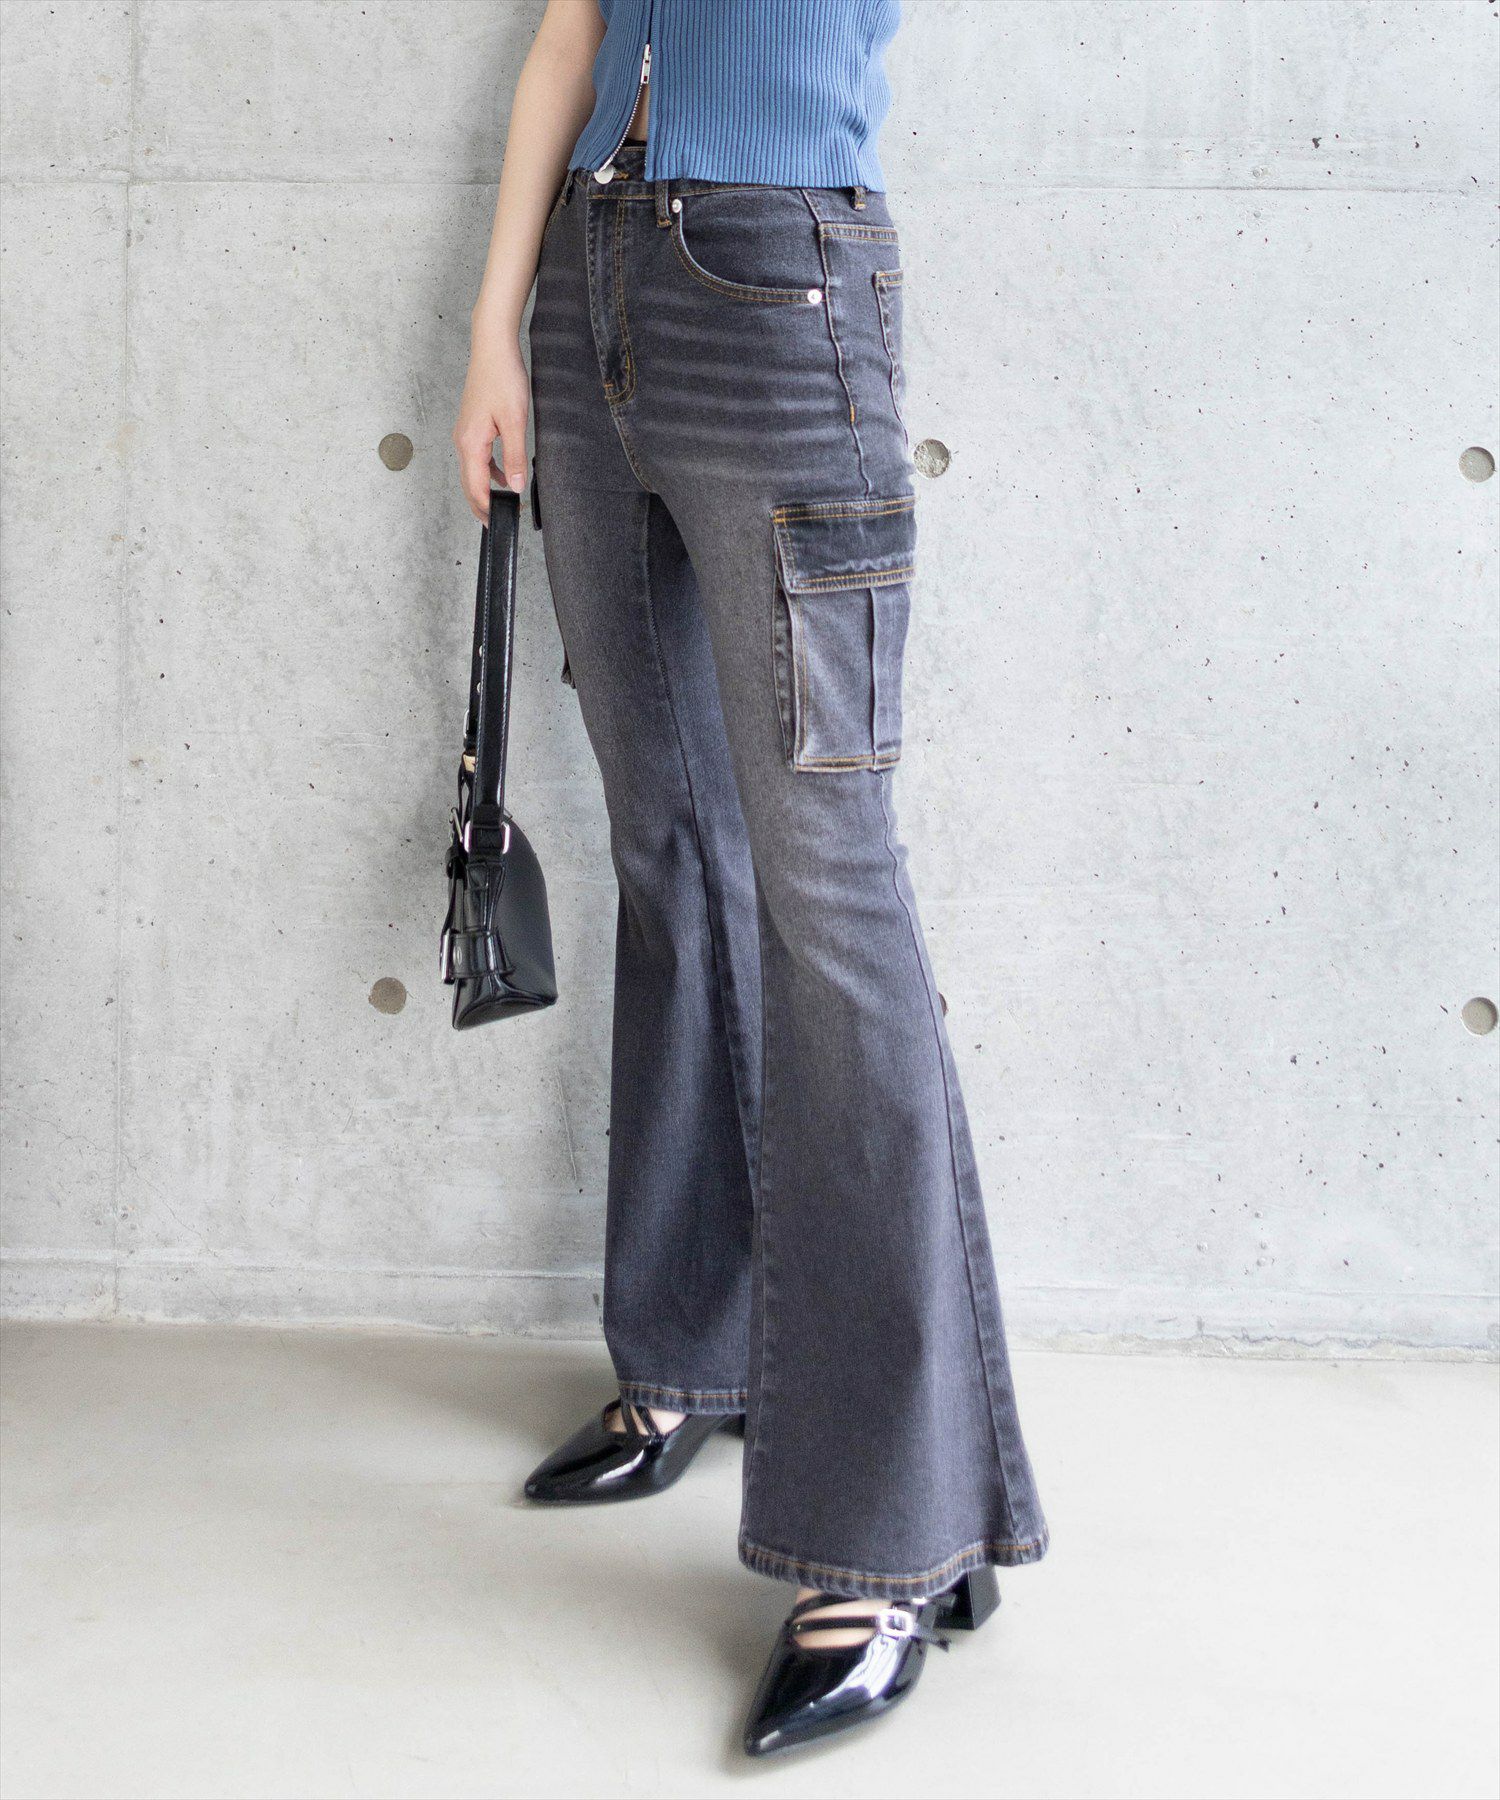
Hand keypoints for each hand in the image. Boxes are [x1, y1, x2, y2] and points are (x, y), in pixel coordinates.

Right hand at [453, 335, 529, 523]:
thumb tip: (514, 487)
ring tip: (502, 504)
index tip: (498, 524)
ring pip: (472, 472)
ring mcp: (465, 434)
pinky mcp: (472, 427)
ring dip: (485, 490)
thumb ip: (514, 457)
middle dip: (481, 505)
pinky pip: (477, 458)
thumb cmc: (503, 378)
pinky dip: (488, 472)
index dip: (486, 509)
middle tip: (496, 524)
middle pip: (468, 484)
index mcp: (471, 443)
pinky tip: (504, 476)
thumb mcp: (515, 421)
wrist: (492, 349)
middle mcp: (462, 441)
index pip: (475, 488)